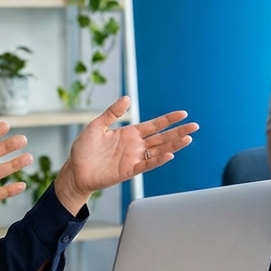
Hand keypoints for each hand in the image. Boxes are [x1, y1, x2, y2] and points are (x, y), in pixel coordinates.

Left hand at [54, 97, 198, 213]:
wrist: (75, 171)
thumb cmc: (83, 150)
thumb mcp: (96, 126)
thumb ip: (112, 113)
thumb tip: (127, 98)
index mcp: (129, 133)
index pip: (154, 125)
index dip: (168, 120)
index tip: (182, 114)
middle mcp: (135, 146)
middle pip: (161, 137)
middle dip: (178, 131)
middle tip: (195, 126)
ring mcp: (133, 158)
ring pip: (159, 150)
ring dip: (173, 145)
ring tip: (188, 138)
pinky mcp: (128, 171)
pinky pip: (146, 165)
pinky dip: (158, 160)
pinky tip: (169, 154)